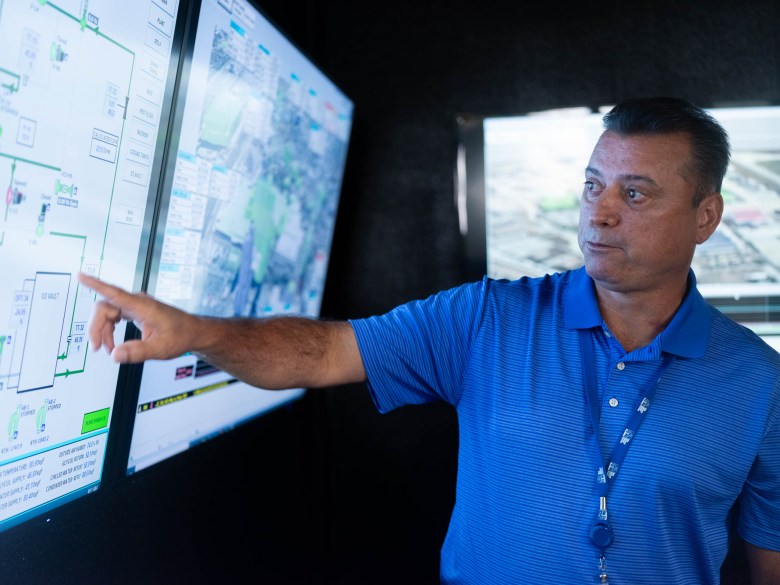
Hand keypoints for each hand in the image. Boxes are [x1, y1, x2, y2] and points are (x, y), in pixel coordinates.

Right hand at [78, 273, 198, 362]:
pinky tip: (113, 343)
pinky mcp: (136, 310)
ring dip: (103, 331)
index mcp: (142, 306)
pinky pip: (114, 316)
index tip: (80, 276)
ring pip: (107, 312)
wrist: (193, 332)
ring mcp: (136, 305)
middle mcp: (137, 302)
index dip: (95, 284)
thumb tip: (115, 355)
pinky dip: (110, 330)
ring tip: (108, 350)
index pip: (114, 292)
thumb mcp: (160, 349)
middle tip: (97, 348)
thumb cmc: (181, 336)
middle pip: (104, 307)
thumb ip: (138, 352)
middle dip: (96, 327)